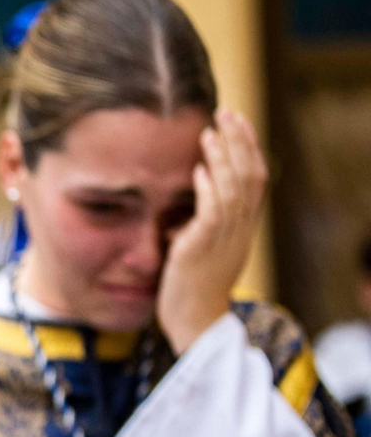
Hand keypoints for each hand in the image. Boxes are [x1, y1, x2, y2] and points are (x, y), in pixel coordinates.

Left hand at [158, 108, 268, 353]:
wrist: (195, 325)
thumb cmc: (192, 290)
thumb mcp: (200, 251)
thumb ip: (197, 227)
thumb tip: (182, 208)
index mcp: (241, 228)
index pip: (254, 179)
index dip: (248, 148)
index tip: (235, 122)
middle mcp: (239, 230)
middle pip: (250, 175)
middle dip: (239, 141)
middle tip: (225, 112)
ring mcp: (223, 239)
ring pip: (234, 188)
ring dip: (223, 157)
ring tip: (210, 132)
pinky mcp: (201, 249)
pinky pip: (212, 213)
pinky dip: (207, 188)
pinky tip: (199, 169)